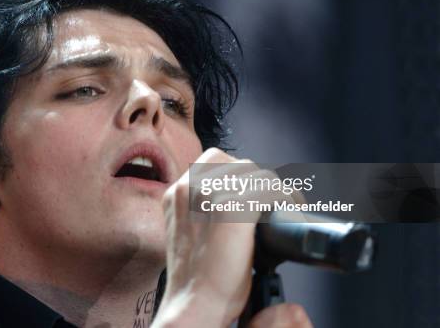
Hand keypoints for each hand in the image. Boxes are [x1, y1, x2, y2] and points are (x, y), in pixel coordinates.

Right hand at [152, 148, 311, 327]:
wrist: (194, 303)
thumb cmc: (197, 276)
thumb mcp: (191, 231)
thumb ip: (204, 209)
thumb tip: (242, 200)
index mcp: (176, 193)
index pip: (213, 163)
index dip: (239, 176)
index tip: (254, 192)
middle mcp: (188, 187)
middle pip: (233, 162)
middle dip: (255, 178)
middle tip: (270, 200)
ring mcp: (209, 195)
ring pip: (251, 171)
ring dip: (271, 186)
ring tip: (284, 204)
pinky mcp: (231, 208)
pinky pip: (268, 188)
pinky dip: (284, 197)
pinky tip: (289, 210)